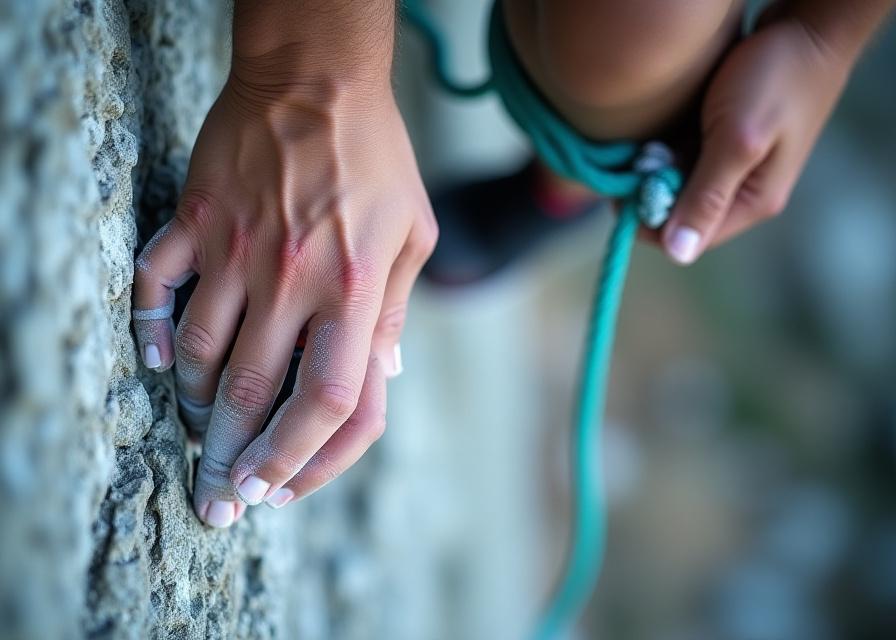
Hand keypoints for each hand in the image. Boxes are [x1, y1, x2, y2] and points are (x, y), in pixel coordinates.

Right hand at [132, 73, 435, 526]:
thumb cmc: (376, 157)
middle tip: (216, 501)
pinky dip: (152, 332)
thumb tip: (385, 379)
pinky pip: (156, 288)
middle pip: (258, 396)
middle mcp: (295, 279)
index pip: (334, 402)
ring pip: (204, 355)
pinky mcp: (196, 219)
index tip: (280, 491)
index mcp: (357, 289)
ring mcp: (239, 249)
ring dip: (200, 406)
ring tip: (203, 431)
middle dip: (235, 461)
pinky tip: (160, 364)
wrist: (316, 75)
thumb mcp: (414, 234)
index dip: (308, 460)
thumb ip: (397, 311)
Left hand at [651, 16, 851, 263]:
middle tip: (635, 162)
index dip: (648, 223)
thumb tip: (679, 254)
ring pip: (677, 187)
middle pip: (679, 214)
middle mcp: (741, 192)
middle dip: (649, 195)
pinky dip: (663, 152)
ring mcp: (733, 167)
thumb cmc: (776, 81)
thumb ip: (707, 195)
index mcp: (751, 202)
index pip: (687, 238)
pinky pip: (683, 161)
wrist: (806, 28)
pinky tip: (655, 133)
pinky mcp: (723, 142)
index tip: (620, 197)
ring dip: (653, 172)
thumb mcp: (738, 140)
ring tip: (644, 145)